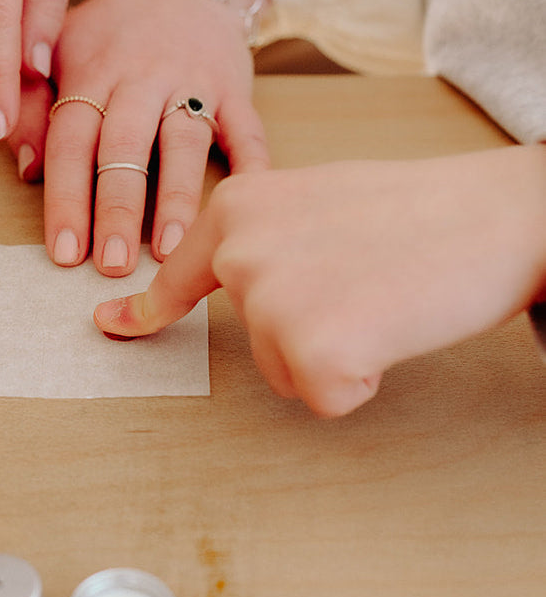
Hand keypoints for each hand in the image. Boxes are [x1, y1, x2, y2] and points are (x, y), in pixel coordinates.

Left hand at [29, 0, 268, 277]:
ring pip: (183, 142)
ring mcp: (193, 82)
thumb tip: (23, 169)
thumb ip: (33, 102)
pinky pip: (248, 131)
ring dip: (176, 197)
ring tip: (171, 253)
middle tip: (111, 264)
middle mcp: (141, 78)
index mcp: (92, 71)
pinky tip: (247, 208)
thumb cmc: (111, 29)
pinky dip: (253, 168)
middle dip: (117, 207)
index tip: (63, 250)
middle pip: (124, 146)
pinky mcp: (236, 88)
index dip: (66, 196)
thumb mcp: (60, 46)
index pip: (72, 140)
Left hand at [94, 146, 545, 415]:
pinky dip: (360, 380)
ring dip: (333, 352)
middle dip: (306, 328)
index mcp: (235, 207)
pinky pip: (323, 396)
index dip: (146, 308)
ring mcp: (268, 299)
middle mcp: (237, 250)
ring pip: (287, 369)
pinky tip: (387, 330)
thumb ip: (261, 236)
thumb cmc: (411, 209)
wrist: (487, 214)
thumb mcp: (308, 200)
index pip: (177, 272)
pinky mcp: (309, 349)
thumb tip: (236, 277)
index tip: (110, 324)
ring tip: (377, 297)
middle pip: (252, 333)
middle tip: (361, 282)